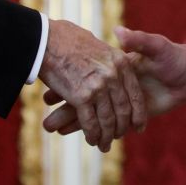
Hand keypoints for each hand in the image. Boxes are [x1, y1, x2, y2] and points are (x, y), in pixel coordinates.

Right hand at [38, 19, 146, 151]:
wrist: (46, 38)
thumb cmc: (69, 38)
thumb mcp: (100, 43)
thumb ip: (110, 57)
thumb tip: (118, 65)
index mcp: (121, 62)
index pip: (135, 95)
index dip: (138, 114)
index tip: (139, 127)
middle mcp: (113, 75)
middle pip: (123, 111)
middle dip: (121, 129)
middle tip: (117, 138)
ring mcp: (98, 87)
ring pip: (108, 120)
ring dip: (106, 137)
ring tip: (104, 145)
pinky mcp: (81, 97)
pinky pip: (90, 122)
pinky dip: (92, 134)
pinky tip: (92, 140)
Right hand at [43, 27, 185, 137]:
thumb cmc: (172, 57)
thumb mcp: (154, 46)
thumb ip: (138, 40)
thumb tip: (119, 32)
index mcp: (117, 68)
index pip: (87, 79)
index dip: (69, 85)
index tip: (50, 89)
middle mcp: (115, 84)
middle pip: (85, 100)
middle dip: (64, 111)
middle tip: (45, 118)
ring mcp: (120, 99)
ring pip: (91, 113)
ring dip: (70, 121)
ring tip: (50, 127)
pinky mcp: (128, 114)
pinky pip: (104, 122)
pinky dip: (89, 128)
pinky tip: (69, 132)